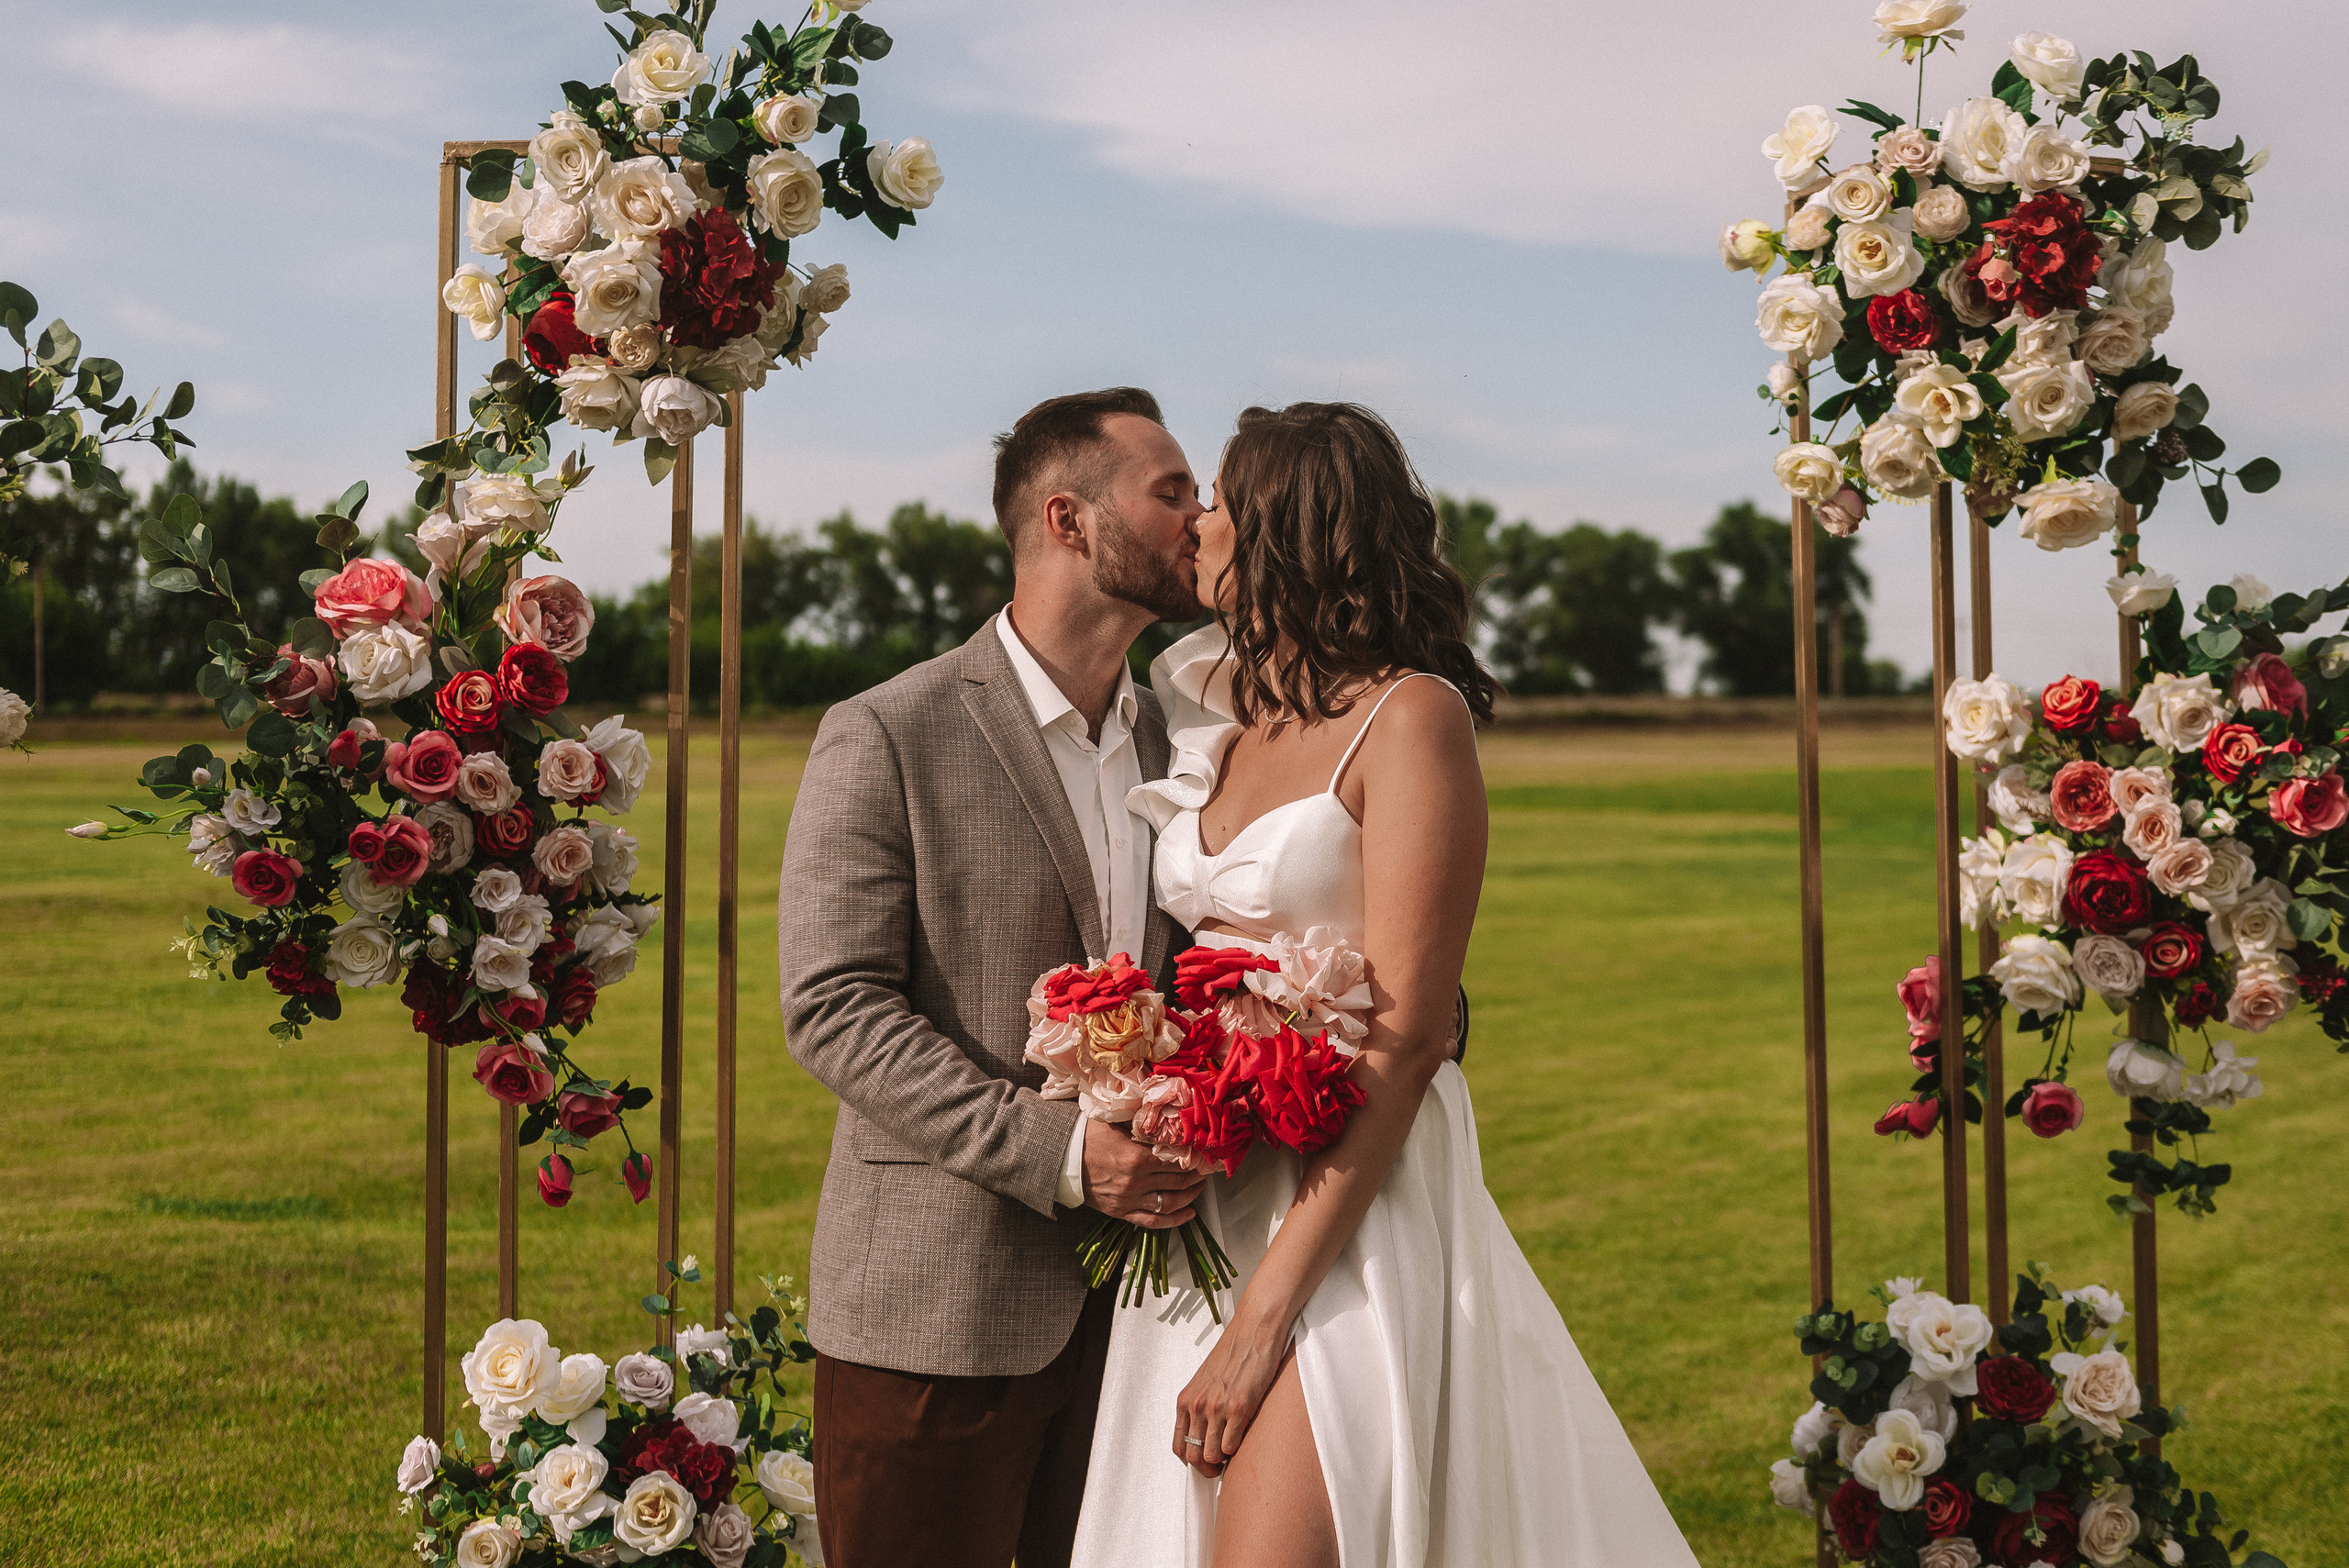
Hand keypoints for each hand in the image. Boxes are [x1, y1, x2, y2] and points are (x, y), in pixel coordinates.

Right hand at [1083, 1117, 1204, 1229]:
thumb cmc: (1086, 1135)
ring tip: (1200, 1187)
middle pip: (1178, 1180)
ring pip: (1170, 1202)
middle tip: (1206, 1168)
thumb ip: (1142, 1122)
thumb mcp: (1116, 1121)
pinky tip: (1189, 1213)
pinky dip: (1174, 1220)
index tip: (1205, 1153)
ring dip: (1191, 1195)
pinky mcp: (1121, 1212)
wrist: (1060, 1158)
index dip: (1195, 1156)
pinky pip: (1153, 1222)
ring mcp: (1129, 1199)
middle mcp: (1136, 1181)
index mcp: (1136, 1157)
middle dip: (1197, 1174)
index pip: (1177, 1159)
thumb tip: (1167, 1115)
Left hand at [1172, 1316, 1288, 1476]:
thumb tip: (1203, 1433)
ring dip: (1222, 1461)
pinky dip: (1236, 1450)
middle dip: (1206, 1469)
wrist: (1254, 1331)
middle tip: (1220, 1467)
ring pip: (1211, 1456)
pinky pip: (1230, 1446)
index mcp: (1186, 1399)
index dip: (1191, 1461)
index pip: (1179, 1446)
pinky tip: (1242, 1438)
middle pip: (1193, 1456)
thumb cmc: (1233, 1353)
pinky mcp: (1239, 1407)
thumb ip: (1200, 1405)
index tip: (1204, 1463)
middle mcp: (1197, 1405)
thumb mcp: (1206, 1381)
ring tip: (1232, 1452)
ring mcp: (1217, 1407)